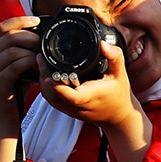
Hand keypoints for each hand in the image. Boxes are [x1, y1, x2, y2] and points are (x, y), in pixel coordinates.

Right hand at [0, 16, 41, 120]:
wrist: (5, 114)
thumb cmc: (16, 89)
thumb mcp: (20, 65)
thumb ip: (26, 51)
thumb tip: (43, 36)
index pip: (3, 27)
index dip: (20, 20)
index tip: (37, 20)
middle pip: (9, 35)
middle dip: (30, 36)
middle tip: (43, 43)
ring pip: (13, 50)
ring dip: (31, 51)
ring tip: (42, 57)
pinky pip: (15, 66)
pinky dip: (30, 64)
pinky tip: (38, 68)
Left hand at [40, 42, 151, 161]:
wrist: (118, 117)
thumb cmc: (119, 95)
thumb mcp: (120, 74)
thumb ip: (114, 57)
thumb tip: (103, 44)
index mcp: (90, 96)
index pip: (70, 96)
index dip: (57, 87)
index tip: (48, 76)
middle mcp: (78, 105)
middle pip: (54, 95)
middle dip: (44, 76)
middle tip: (40, 58)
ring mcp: (72, 110)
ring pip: (50, 99)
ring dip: (42, 82)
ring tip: (41, 64)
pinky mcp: (68, 111)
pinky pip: (52, 100)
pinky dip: (46, 89)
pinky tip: (45, 75)